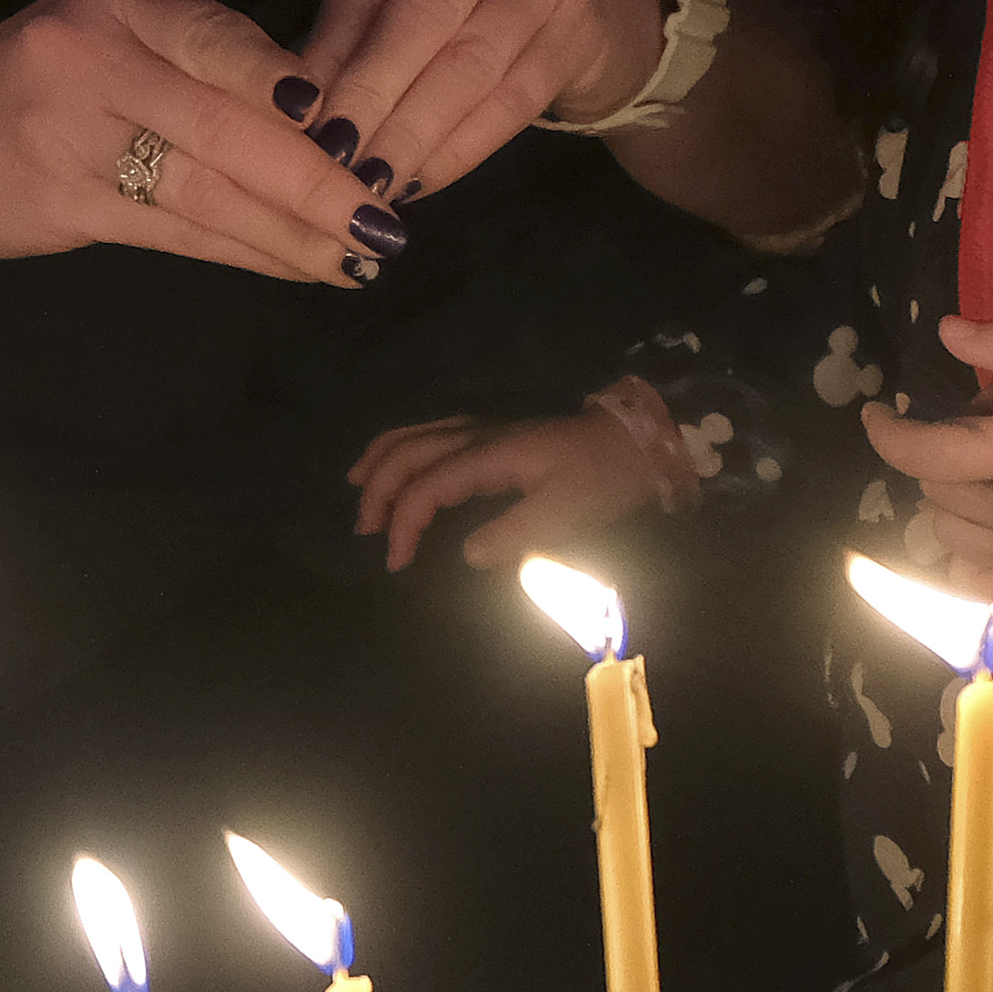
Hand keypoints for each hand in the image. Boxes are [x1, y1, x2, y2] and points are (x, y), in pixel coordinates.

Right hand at [0, 0, 387, 293]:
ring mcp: (69, 129)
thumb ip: (207, 63)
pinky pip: (175, 231)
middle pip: (229, 125)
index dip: (303, 98)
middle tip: (384, 220)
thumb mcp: (118, 37)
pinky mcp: (59, 198)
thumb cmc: (43, 82)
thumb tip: (335, 118)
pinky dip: (247, 252)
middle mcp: (92, 50)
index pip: (229, 45)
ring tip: (359, 256)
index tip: (369, 136)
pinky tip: (300, 267)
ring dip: (294, 231)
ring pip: (209, 188)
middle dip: (318, 181)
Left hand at [296, 0, 675, 202]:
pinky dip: (461, 146)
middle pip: (427, 13)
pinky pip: (515, 100)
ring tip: (369, 181)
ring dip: (415, 132)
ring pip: (473, 64)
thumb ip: (353, 20)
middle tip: (332, 156)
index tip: (298, 113)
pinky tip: (422, 178)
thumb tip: (300, 100)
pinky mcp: (587, 27)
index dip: (334, 48)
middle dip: (374, 94)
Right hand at [349, 406, 671, 572]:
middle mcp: (476, 436)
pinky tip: (397, 459)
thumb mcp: (566, 512)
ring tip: (356, 488)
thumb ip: (516, 534)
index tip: (396, 562)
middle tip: (365, 533)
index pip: (427, 487)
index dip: (404, 524)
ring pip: (414, 435)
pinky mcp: (491, 432)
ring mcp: (482, 429)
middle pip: (408, 454)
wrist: (636, 442)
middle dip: (378, 491)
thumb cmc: (602, 478)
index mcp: (489, 456)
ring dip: (381, 461)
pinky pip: (429, 431)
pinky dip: (402, 446)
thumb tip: (467, 554)